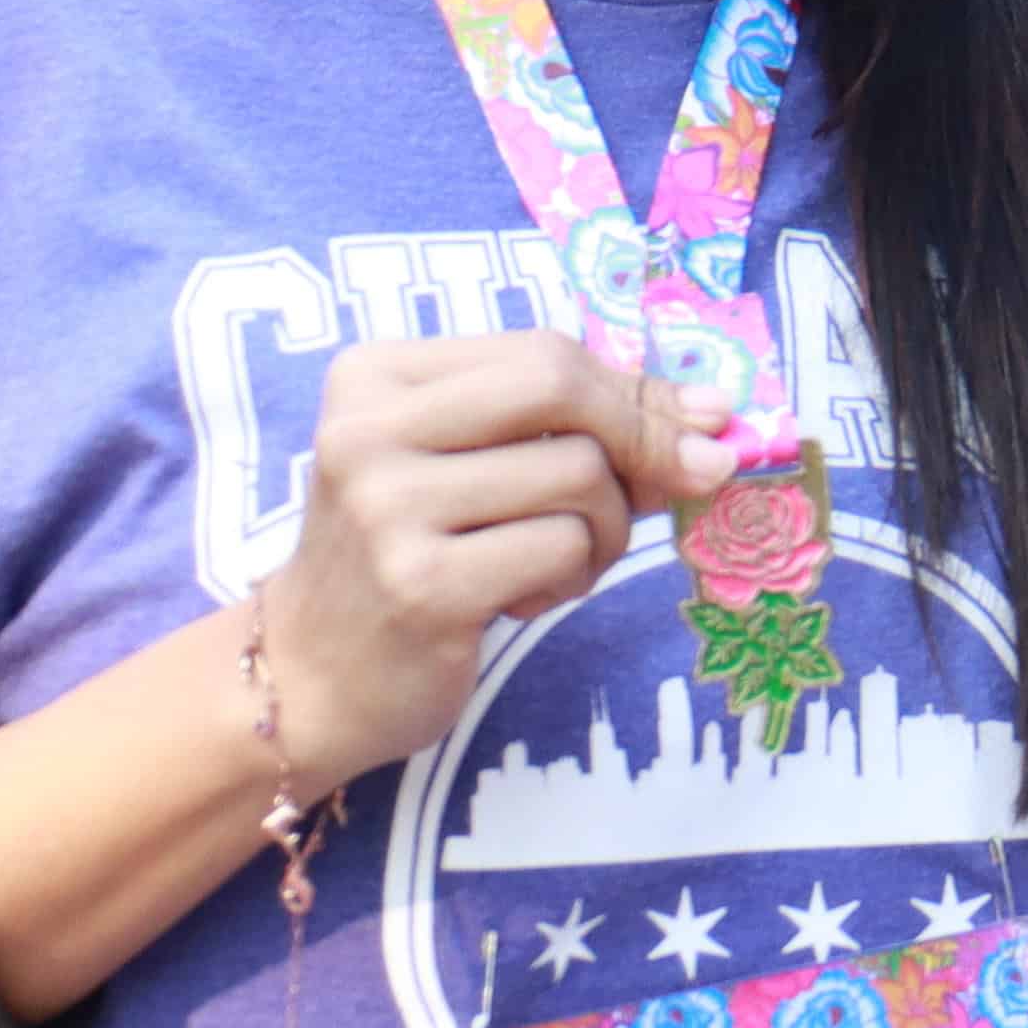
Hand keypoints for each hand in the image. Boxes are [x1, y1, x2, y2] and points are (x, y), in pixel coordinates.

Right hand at [258, 332, 736, 785]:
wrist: (313, 676)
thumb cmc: (410, 556)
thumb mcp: (472, 467)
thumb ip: (572, 427)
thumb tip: (714, 415)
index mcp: (374, 376)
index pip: (542, 351)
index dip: (635, 391)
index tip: (699, 426)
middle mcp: (368, 429)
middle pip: (561, 389)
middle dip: (642, 439)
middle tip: (683, 484)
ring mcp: (387, 508)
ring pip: (576, 475)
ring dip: (603, 528)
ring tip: (556, 563)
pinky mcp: (421, 586)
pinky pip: (560, 549)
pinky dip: (572, 575)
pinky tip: (523, 599)